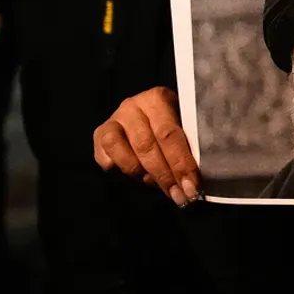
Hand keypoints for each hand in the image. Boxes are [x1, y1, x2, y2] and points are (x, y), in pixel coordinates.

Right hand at [92, 87, 200, 205]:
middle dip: (165, 176)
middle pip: (147, 146)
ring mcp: (114, 119)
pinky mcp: (99, 134)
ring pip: (124, 154)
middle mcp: (133, 105)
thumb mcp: (183, 130)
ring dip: (143, 175)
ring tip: (157, 184)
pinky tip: (137, 175)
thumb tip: (193, 179)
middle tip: (179, 195)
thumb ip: (188, 148)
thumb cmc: (169, 129)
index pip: (169, 134)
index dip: (181, 163)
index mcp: (158, 98)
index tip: (191, 186)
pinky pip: (106, 160)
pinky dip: (121, 172)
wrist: (145, 118)